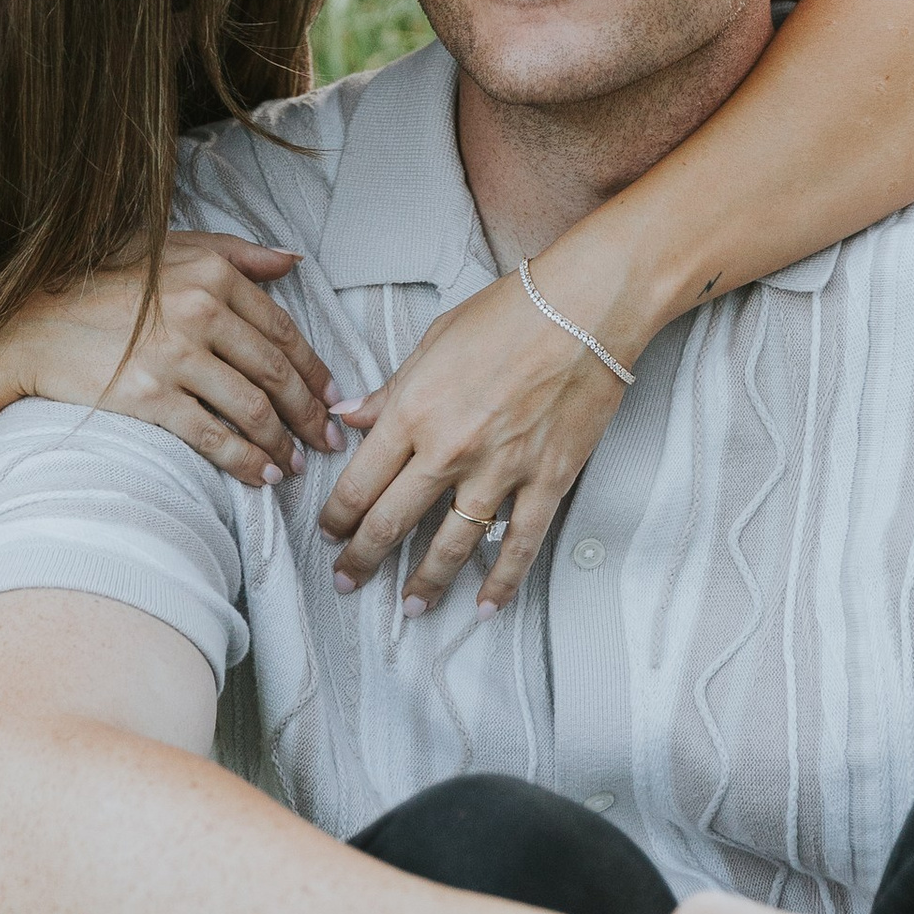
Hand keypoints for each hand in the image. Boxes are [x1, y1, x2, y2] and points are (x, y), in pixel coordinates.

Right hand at [7, 237, 338, 487]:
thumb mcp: (169, 247)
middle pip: (276, 373)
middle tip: (328, 439)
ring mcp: (175, 356)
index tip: (332, 396)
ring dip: (283, 443)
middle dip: (310, 413)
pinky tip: (263, 475)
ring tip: (297, 464)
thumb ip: (236, 252)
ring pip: (252, 408)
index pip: (282, 329)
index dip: (314, 368)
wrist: (27, 324)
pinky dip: (246, 461)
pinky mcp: (150, 396)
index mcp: (212, 273)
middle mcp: (201, 310)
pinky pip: (214, 436)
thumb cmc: (99, 281)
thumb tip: (292, 260)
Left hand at [318, 264, 630, 609]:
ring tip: (410, 605)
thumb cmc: (508, 313)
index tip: (329, 533)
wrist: (584, 308)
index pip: (360, 482)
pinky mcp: (546, 481)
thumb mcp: (432, 341)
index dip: (337, 517)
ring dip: (425, 583)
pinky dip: (502, 581)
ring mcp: (500, 471)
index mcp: (413, 411)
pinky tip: (486, 605)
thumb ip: (390, 389)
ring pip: (450, 546)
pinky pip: (519, 545)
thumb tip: (348, 415)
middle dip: (361, 559)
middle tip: (346, 580)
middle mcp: (449, 450)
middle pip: (391, 522)